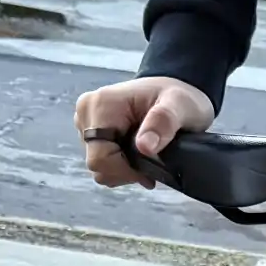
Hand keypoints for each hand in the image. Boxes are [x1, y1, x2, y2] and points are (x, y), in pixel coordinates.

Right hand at [76, 76, 214, 185]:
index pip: (100, 157)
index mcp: (101, 104)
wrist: (171, 94)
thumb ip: (163, 122)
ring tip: (145, 157)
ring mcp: (86, 123)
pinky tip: (136, 156)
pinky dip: (119, 166)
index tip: (148, 171)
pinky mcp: (90, 132)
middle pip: (97, 164)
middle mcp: (87, 112)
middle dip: (125, 171)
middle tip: (151, 165)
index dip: (125, 171)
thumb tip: (145, 146)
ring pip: (98, 166)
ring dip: (123, 170)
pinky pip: (101, 161)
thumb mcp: (180, 106)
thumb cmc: (177, 98)